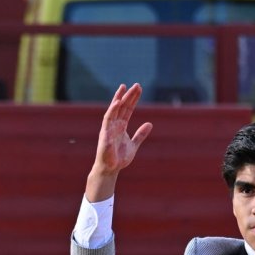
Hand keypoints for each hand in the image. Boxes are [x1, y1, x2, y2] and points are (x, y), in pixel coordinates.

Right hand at [86, 83, 152, 201]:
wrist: (110, 169)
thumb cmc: (119, 158)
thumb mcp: (134, 145)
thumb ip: (140, 134)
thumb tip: (150, 124)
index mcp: (121, 126)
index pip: (127, 109)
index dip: (133, 99)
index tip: (138, 89)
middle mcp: (114, 125)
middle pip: (122, 107)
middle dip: (129, 96)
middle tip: (137, 85)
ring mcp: (109, 128)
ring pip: (114, 110)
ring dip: (119, 98)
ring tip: (125, 87)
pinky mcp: (104, 133)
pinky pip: (107, 119)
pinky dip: (112, 110)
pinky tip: (117, 102)